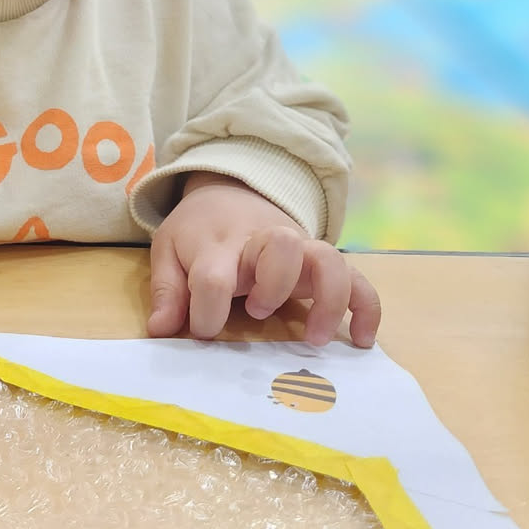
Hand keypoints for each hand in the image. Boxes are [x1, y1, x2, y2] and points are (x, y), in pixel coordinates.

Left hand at [147, 174, 380, 348]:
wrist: (232, 189)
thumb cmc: (198, 229)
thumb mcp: (168, 250)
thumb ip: (167, 290)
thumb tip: (162, 330)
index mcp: (218, 245)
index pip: (213, 278)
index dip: (206, 313)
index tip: (204, 331)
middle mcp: (263, 243)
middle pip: (283, 248)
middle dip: (274, 284)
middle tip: (257, 312)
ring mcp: (300, 250)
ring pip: (329, 259)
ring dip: (328, 299)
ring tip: (315, 338)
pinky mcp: (323, 261)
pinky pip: (356, 278)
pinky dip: (366, 307)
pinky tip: (362, 339)